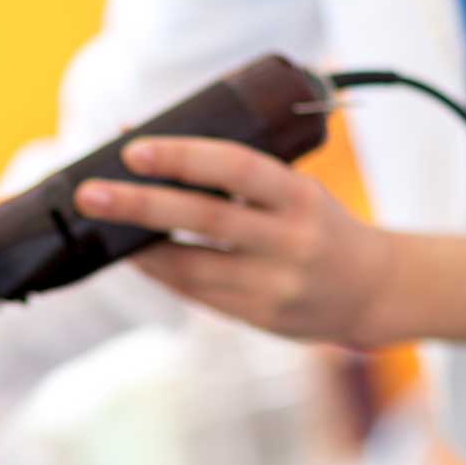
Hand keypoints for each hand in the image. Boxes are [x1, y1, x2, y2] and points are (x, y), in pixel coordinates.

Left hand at [73, 137, 399, 347]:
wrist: (373, 290)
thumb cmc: (319, 224)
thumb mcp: (297, 189)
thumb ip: (240, 177)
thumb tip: (153, 146)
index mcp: (300, 197)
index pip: (237, 169)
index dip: (183, 157)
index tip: (133, 148)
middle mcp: (290, 242)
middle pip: (205, 220)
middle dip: (141, 205)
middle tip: (92, 193)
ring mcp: (274, 286)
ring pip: (191, 267)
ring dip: (139, 247)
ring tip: (99, 224)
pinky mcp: (260, 318)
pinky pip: (197, 293)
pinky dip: (161, 272)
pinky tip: (134, 254)